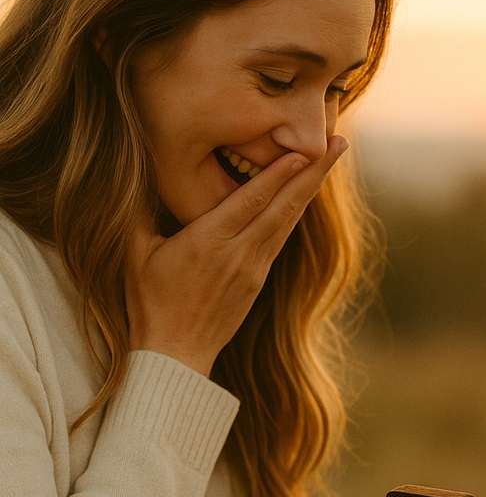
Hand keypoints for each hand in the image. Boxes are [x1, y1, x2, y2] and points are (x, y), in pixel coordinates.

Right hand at [125, 138, 346, 375]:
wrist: (174, 355)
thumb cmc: (149, 303)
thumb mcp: (134, 254)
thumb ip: (138, 211)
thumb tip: (134, 169)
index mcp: (208, 242)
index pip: (251, 200)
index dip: (279, 173)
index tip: (302, 148)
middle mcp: (238, 254)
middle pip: (283, 206)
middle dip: (313, 171)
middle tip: (340, 141)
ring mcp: (252, 269)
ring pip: (287, 222)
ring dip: (311, 189)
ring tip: (331, 159)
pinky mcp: (257, 282)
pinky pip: (280, 240)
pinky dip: (294, 213)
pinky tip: (304, 196)